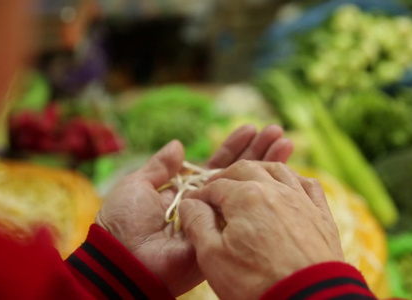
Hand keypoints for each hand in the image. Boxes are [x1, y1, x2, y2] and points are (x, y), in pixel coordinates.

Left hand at [95, 125, 292, 295]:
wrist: (125, 259)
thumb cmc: (124, 222)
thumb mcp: (137, 186)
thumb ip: (159, 167)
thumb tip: (178, 145)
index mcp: (187, 190)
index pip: (217, 165)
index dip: (234, 147)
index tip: (250, 129)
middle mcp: (207, 203)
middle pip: (238, 174)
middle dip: (258, 152)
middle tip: (277, 132)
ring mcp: (218, 220)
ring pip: (248, 191)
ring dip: (267, 167)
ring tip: (286, 143)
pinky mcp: (224, 237)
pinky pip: (246, 215)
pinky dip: (264, 197)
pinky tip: (280, 177)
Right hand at [179, 160, 344, 299]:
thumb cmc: (256, 282)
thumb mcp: (212, 257)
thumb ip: (198, 224)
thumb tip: (189, 203)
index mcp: (245, 196)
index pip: (215, 186)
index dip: (200, 194)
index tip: (192, 203)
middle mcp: (274, 189)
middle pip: (246, 170)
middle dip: (226, 176)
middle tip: (216, 188)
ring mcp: (301, 199)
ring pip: (278, 170)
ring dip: (260, 170)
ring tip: (249, 179)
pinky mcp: (321, 214)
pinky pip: (308, 184)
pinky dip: (295, 179)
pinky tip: (289, 185)